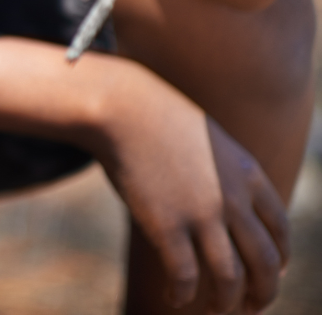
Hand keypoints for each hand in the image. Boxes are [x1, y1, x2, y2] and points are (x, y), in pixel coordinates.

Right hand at [97, 77, 288, 311]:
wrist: (121, 108)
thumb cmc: (157, 120)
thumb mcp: (208, 140)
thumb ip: (224, 172)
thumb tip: (224, 203)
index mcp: (248, 176)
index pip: (280, 231)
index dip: (279, 260)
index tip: (269, 274)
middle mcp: (233, 199)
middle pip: (265, 263)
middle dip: (261, 293)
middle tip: (249, 308)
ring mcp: (201, 214)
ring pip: (230, 278)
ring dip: (226, 304)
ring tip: (213, 311)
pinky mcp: (166, 225)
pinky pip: (185, 276)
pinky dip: (182, 295)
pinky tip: (173, 298)